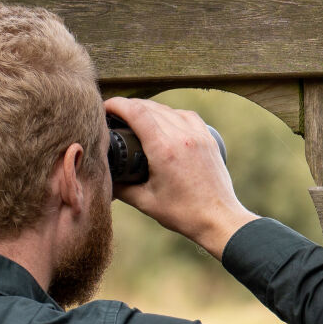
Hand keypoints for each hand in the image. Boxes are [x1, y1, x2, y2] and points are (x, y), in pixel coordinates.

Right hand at [105, 97, 255, 257]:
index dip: (116, 104)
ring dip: (149, 109)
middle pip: (150, 107)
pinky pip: (187, 116)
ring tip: (135, 117)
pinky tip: (165, 121)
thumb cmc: (184, 214)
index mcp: (164, 149)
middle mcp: (182, 137)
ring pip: (168, 109)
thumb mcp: (145, 202)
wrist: (219, 219)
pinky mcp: (208, 140)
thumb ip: (120, 188)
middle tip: (114, 114)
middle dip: (128, 106)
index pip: (135, 112)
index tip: (104, 106)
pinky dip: (172, 113)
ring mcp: (198, 136)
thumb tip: (103, 176)